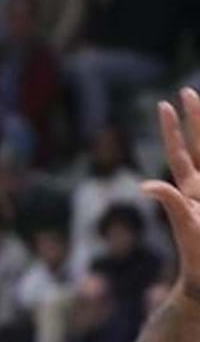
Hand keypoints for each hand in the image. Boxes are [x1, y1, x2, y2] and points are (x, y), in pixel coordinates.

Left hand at [144, 89, 199, 294]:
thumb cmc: (198, 251)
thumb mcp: (185, 223)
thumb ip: (170, 200)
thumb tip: (146, 185)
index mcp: (190, 188)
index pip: (180, 151)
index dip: (173, 128)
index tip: (164, 103)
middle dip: (196, 117)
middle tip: (187, 90)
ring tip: (199, 104)